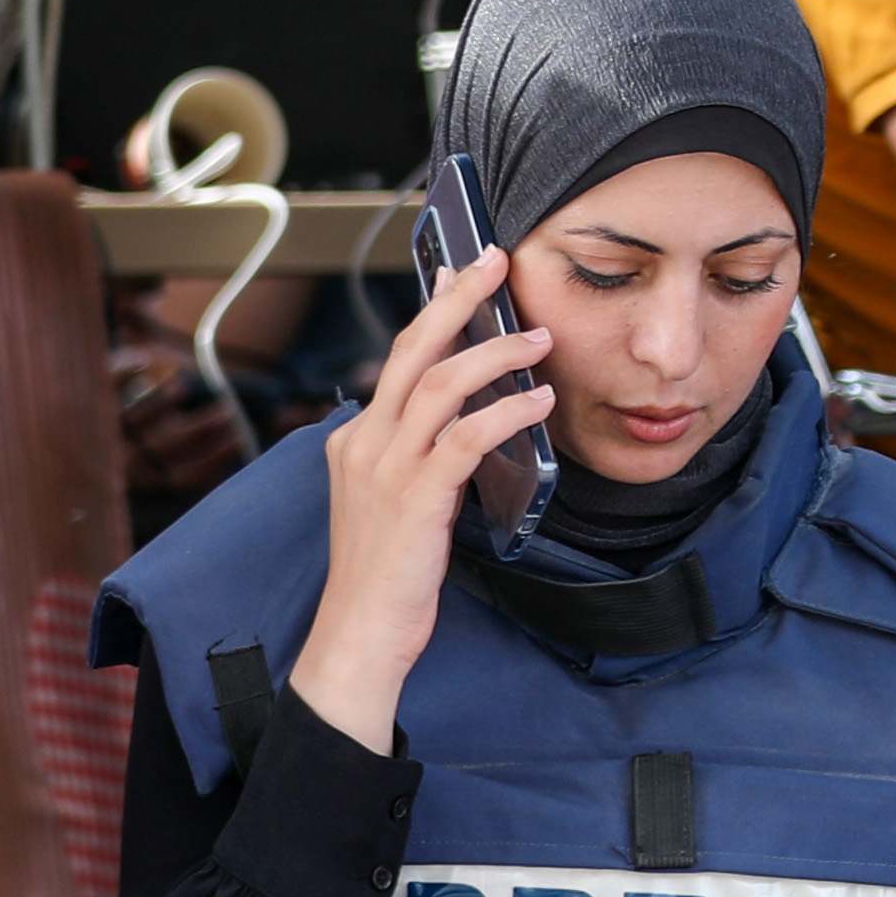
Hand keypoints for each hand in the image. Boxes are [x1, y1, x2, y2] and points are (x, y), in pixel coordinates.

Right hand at [291, 249, 551, 746]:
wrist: (358, 635)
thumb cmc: (386, 574)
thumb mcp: (395, 502)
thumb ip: (421, 459)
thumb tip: (469, 424)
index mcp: (355, 439)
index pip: (399, 361)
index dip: (434, 314)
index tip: (463, 276)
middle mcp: (363, 443)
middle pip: (412, 350)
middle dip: (457, 299)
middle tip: (496, 261)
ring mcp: (385, 469)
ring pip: (439, 385)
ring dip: (494, 353)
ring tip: (540, 339)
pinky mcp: (414, 498)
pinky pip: (462, 438)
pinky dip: (504, 412)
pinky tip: (536, 400)